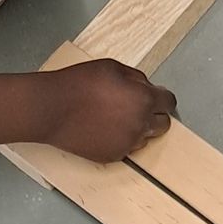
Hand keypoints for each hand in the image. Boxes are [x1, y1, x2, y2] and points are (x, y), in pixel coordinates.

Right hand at [36, 59, 175, 161]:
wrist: (52, 109)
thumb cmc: (79, 84)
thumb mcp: (113, 67)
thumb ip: (137, 78)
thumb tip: (148, 86)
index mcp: (144, 99)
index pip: (170, 102)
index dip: (163, 98)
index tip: (159, 97)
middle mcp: (140, 124)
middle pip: (163, 124)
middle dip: (155, 114)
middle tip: (138, 107)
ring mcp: (127, 143)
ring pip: (146, 138)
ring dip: (139, 128)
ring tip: (116, 117)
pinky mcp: (113, 156)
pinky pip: (127, 149)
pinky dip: (122, 140)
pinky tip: (105, 128)